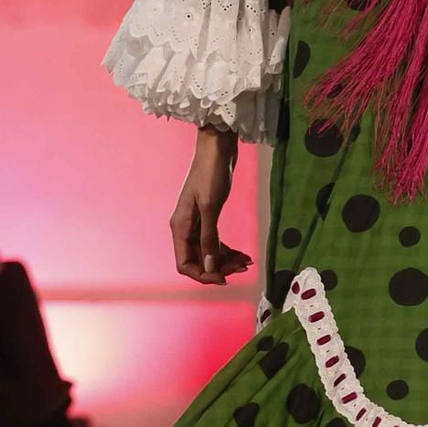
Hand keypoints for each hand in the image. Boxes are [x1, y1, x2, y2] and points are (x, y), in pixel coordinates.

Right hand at [171, 127, 250, 285]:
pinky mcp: (209, 217)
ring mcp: (197, 223)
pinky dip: (228, 250)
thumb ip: (209, 238)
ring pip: (208, 252)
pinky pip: (215, 242)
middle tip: (242, 268)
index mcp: (180, 227)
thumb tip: (209, 267)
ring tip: (247, 262)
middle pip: (199, 260)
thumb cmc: (211, 173)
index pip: (184, 264)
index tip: (224, 278)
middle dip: (219, 267)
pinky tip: (244, 255)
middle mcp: (186, 228)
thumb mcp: (211, 207)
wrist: (218, 148)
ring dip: (226, 260)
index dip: (203, 274)